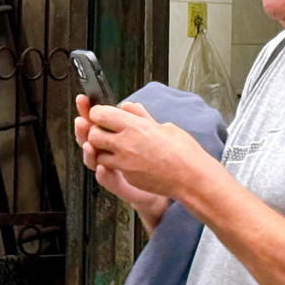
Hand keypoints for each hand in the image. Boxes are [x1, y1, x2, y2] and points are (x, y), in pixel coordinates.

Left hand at [81, 98, 211, 207]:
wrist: (191, 178)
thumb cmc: (184, 152)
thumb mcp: (165, 126)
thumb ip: (141, 116)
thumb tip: (128, 106)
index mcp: (136, 126)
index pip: (100, 114)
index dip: (98, 114)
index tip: (102, 115)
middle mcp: (126, 143)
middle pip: (92, 135)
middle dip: (95, 133)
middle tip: (105, 132)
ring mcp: (124, 162)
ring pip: (97, 154)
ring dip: (101, 150)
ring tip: (115, 147)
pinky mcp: (126, 176)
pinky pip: (110, 167)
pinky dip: (112, 163)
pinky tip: (124, 160)